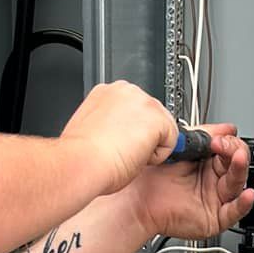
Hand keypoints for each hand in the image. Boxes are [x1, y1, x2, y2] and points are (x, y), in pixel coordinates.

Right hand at [60, 82, 178, 192]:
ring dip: (150, 145)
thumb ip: (109, 123)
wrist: (81, 162)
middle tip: (125, 152)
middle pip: (152, 114)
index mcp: (106, 92)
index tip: (122, 142)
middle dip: (144, 135)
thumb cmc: (81, 155)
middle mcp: (125, 90)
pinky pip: (172, 141)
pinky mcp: (157, 117)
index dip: (131, 129)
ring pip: (163, 127)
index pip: (133, 108)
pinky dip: (158, 155)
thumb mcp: (92, 129)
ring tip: (127, 154)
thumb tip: (120, 134)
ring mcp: (143, 101)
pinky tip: (136, 157)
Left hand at [123, 124, 253, 241]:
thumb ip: (204, 135)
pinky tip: (246, 194)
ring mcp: (215, 199)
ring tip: (238, 159)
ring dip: (240, 170)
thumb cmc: (152, 177)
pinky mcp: (214, 218)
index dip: (229, 143)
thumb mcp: (182, 148)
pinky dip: (243, 203)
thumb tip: (227, 128)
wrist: (136, 199)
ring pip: (237, 185)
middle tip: (224, 145)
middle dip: (235, 152)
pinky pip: (234, 212)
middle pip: (238, 165)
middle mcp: (214, 181)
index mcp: (209, 164)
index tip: (218, 138)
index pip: (231, 150)